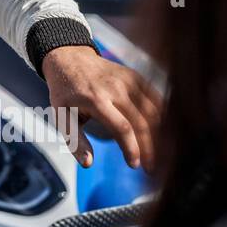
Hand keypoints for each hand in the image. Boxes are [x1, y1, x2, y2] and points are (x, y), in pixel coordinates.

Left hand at [41, 45, 161, 170]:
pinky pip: (156, 98)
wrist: (68, 58)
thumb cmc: (64, 91)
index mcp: (96, 99)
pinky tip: (166, 133)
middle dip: (150, 148)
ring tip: (161, 154)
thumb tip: (88, 163)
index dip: (132, 149)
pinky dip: (165, 116)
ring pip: (154, 111)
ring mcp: (128, 80)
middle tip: (151, 168)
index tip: (134, 165)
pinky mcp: (136, 77)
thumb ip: (74, 141)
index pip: (122, 128)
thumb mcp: (60, 116)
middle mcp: (115, 88)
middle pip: (142, 122)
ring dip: (160, 134)